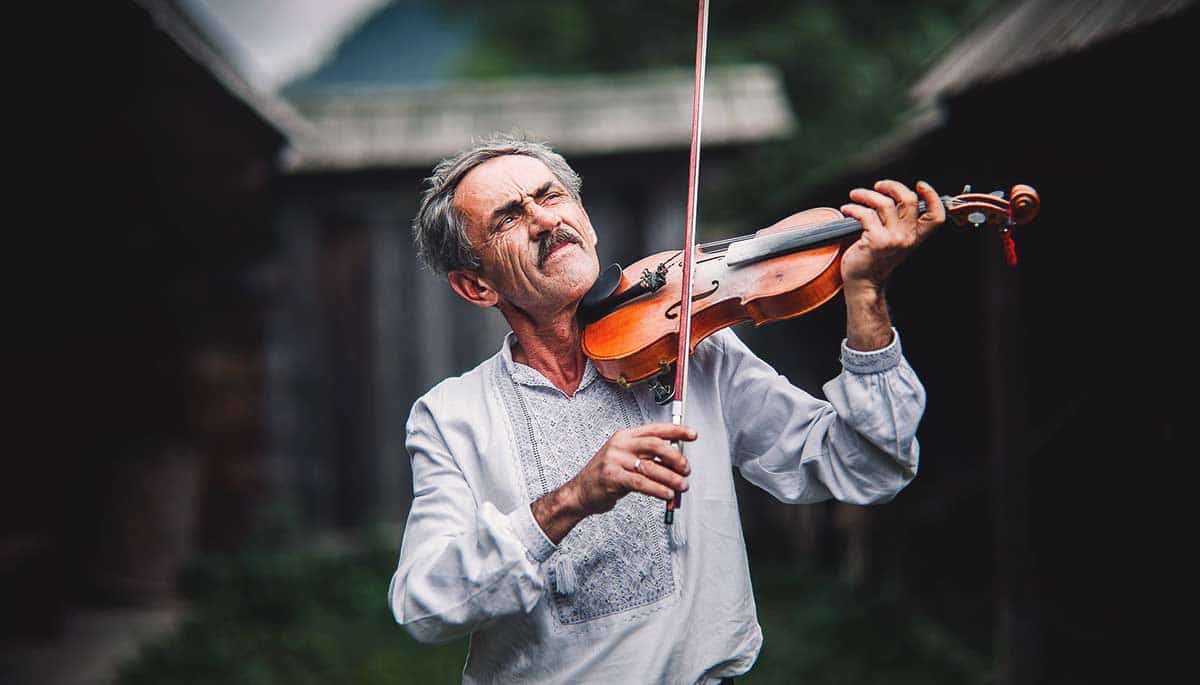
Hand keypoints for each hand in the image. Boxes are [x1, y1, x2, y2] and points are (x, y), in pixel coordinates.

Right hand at [570, 423, 693, 514]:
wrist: (579, 492)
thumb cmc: (604, 476)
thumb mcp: (624, 459)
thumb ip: (647, 457)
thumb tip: (676, 463)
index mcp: (625, 436)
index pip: (655, 429)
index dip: (676, 431)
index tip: (692, 435)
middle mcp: (620, 445)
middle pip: (656, 445)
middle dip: (676, 457)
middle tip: (686, 469)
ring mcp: (615, 460)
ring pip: (651, 466)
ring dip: (671, 478)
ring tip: (681, 486)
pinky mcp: (612, 478)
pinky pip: (641, 483)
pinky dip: (658, 489)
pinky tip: (667, 494)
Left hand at [839, 180, 945, 290]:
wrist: (863, 282)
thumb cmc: (874, 258)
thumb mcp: (894, 240)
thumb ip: (898, 221)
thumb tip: (890, 194)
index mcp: (915, 236)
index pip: (936, 216)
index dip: (932, 197)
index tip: (920, 185)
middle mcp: (907, 237)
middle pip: (909, 200)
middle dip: (892, 186)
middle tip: (878, 186)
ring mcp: (893, 239)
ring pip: (884, 203)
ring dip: (866, 195)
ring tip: (855, 195)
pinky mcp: (876, 241)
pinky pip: (865, 214)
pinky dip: (853, 208)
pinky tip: (847, 209)